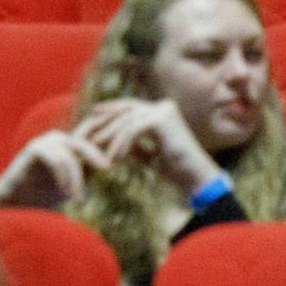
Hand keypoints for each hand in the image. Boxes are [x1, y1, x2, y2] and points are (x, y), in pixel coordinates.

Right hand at [0, 128, 111, 210]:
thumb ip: (88, 172)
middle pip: (82, 141)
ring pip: (70, 155)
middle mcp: (57, 138)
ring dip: (76, 178)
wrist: (17, 203)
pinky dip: (63, 176)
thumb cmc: (46, 194)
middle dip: (95, 154)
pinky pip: (56, 159)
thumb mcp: (73, 182)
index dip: (104, 137)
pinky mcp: (33, 149)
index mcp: (68, 144)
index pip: (90, 135)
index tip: (119, 151)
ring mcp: (44, 141)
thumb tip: (110, 165)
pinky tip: (64, 192)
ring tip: (78, 198)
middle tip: (107, 168)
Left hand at [73, 97, 220, 196]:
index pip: (131, 107)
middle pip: (126, 109)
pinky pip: (133, 129)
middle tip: (89, 131)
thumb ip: (135, 145)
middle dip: (106, 120)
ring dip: (111, 137)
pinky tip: (116, 158)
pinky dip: (122, 144)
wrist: (196, 178)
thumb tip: (115, 143)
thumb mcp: (150, 154)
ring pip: (128, 120)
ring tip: (99, 151)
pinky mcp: (161, 120)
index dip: (111, 110)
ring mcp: (163, 111)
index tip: (93, 116)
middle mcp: (163, 107)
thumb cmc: (177, 169)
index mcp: (162, 111)